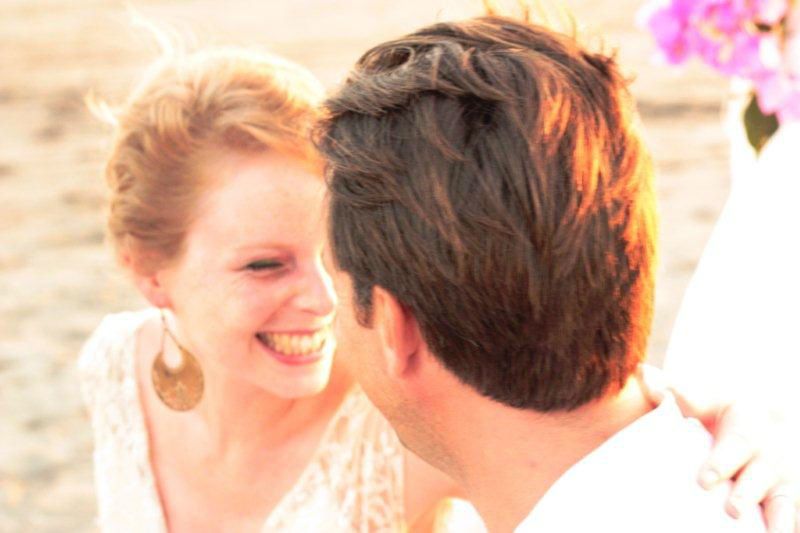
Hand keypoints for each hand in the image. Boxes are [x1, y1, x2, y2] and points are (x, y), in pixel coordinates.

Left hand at [639, 364, 799, 532]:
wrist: (757, 425)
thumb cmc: (722, 414)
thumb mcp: (704, 400)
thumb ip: (677, 392)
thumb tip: (645, 374)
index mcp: (748, 426)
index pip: (736, 445)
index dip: (721, 464)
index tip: (703, 482)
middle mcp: (769, 454)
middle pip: (760, 476)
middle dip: (746, 493)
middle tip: (731, 510)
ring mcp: (782, 479)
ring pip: (782, 500)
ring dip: (777, 519)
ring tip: (765, 531)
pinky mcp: (787, 499)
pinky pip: (790, 515)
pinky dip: (785, 526)